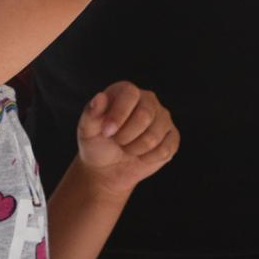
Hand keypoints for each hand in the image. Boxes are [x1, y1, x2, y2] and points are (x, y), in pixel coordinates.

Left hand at [74, 82, 177, 196]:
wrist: (108, 167)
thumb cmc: (97, 143)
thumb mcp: (87, 130)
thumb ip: (91, 113)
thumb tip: (99, 98)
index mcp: (127, 91)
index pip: (130, 94)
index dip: (119, 115)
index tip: (106, 132)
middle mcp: (148, 99)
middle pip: (144, 116)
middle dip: (125, 136)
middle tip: (117, 141)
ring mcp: (163, 118)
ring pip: (154, 136)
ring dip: (135, 149)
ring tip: (127, 148)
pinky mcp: (172, 137)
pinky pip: (165, 150)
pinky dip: (148, 158)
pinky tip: (140, 156)